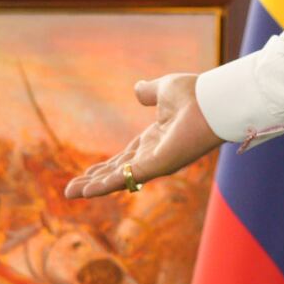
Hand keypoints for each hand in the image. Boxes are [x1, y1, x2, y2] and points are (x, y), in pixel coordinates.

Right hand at [64, 74, 220, 198]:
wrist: (214, 99)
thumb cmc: (196, 94)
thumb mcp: (165, 89)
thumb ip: (149, 92)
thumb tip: (137, 89)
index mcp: (155, 140)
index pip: (124, 158)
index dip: (103, 167)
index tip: (85, 175)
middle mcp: (154, 155)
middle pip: (117, 172)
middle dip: (93, 182)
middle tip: (70, 192)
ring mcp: (157, 162)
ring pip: (119, 178)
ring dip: (95, 186)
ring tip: (72, 194)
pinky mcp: (160, 164)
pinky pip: (129, 176)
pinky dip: (107, 184)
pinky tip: (89, 191)